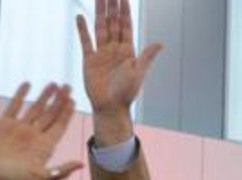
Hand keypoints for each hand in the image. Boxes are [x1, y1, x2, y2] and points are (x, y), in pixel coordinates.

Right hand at [0, 82, 81, 179]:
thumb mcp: (42, 176)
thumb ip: (62, 170)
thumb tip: (82, 164)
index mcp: (45, 146)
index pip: (60, 125)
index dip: (67, 113)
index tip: (73, 100)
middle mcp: (34, 136)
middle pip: (51, 114)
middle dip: (60, 100)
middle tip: (67, 86)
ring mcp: (20, 129)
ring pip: (36, 108)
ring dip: (45, 96)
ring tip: (53, 83)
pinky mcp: (4, 124)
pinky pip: (14, 106)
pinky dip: (20, 95)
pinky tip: (27, 84)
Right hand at [77, 0, 161, 142]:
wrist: (110, 107)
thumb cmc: (127, 92)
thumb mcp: (139, 72)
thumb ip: (147, 56)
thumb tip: (161, 43)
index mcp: (128, 50)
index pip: (125, 25)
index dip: (125, 10)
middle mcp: (114, 49)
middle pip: (112, 22)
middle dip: (111, 6)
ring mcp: (102, 53)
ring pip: (100, 27)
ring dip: (99, 12)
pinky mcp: (89, 60)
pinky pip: (86, 41)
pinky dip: (82, 29)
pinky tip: (80, 17)